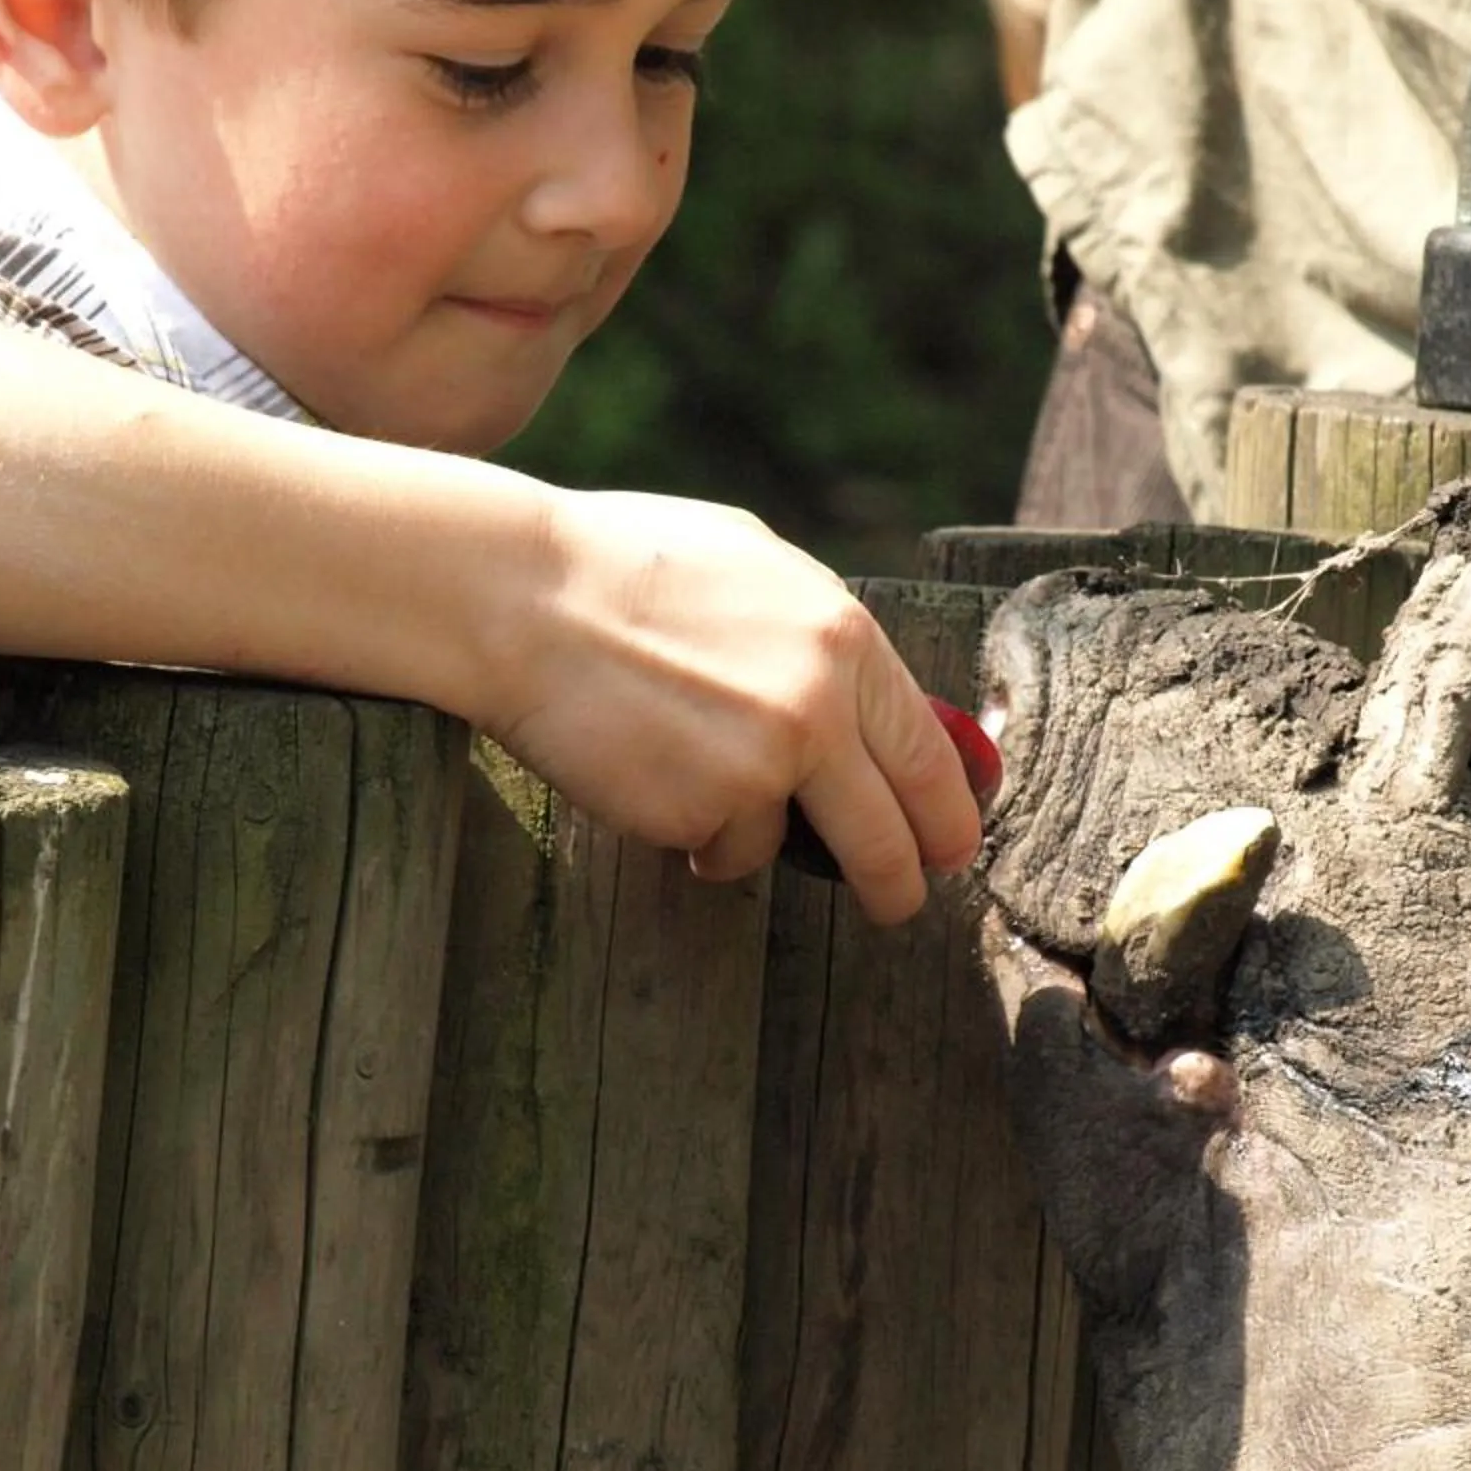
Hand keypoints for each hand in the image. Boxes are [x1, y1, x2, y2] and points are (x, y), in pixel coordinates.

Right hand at [483, 486, 983, 921]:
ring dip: (749, 836)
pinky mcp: (699, 814)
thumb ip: (820, 635)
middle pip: (890, 834)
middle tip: (898, 904)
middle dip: (900, 883)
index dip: (948, 811)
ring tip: (688, 772)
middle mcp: (820, 708)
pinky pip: (715, 848)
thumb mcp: (755, 566)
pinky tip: (645, 770)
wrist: (520, 595)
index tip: (950, 844)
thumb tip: (868, 693)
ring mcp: (761, 767)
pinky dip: (687, 831)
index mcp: (844, 639)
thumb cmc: (625, 566)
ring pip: (785, 847)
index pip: (927, 752)